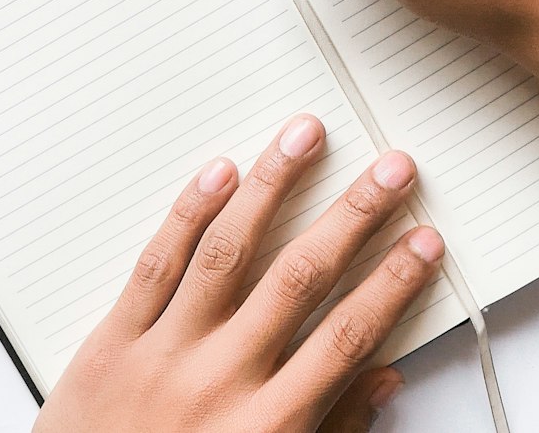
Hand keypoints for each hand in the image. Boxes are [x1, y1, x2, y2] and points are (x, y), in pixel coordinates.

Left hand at [34, 114, 442, 432]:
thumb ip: (331, 432)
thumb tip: (382, 377)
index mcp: (268, 427)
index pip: (347, 336)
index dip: (393, 283)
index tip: (424, 240)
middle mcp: (221, 381)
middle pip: (300, 277)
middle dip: (354, 215)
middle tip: (391, 168)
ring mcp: (164, 354)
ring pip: (228, 250)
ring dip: (273, 184)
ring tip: (305, 136)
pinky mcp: (113, 340)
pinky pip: (156, 263)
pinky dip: (189, 211)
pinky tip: (220, 170)